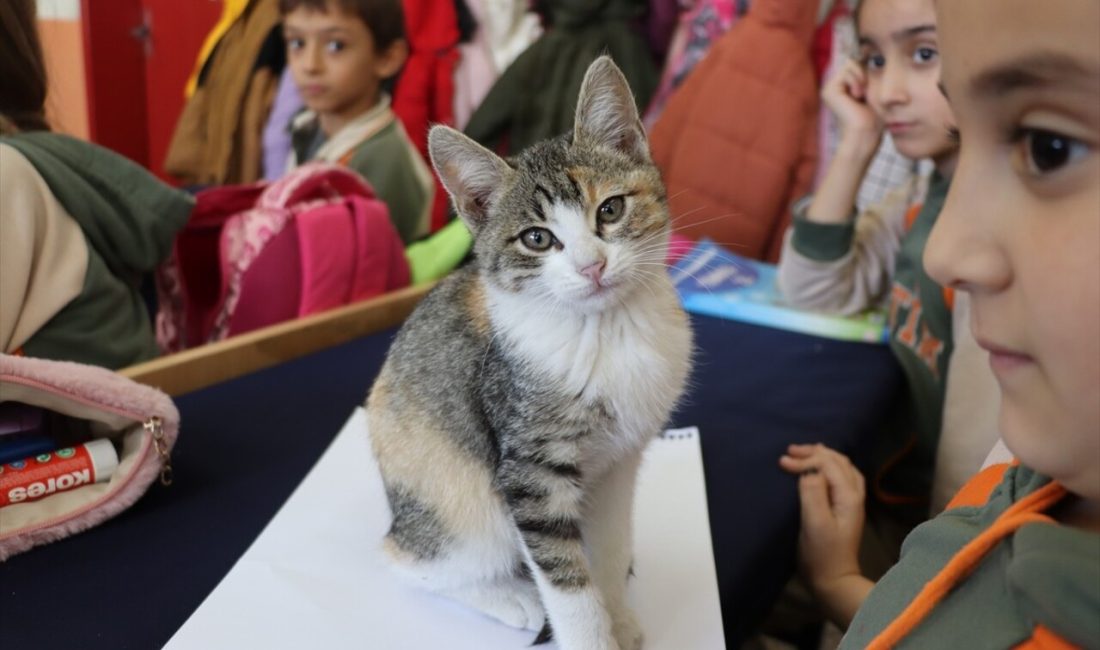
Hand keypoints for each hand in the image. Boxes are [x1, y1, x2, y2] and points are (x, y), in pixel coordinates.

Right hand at [779, 444, 865, 597]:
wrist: (834, 580)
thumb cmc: (822, 554)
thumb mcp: (815, 523)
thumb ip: (813, 493)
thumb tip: (808, 472)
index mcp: (848, 496)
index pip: (828, 465)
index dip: (805, 460)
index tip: (782, 463)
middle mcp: (854, 495)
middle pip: (838, 461)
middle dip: (814, 453)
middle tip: (790, 451)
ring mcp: (852, 502)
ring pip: (841, 467)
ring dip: (822, 457)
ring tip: (802, 454)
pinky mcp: (845, 508)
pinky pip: (841, 477)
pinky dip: (828, 466)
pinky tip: (819, 469)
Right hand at [821, 59, 882, 157]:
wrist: (867, 132)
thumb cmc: (875, 116)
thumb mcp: (873, 88)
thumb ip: (867, 71)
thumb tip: (868, 49)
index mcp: (843, 86)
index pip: (856, 63)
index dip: (866, 65)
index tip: (870, 81)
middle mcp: (834, 86)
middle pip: (853, 61)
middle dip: (864, 72)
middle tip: (865, 91)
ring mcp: (829, 88)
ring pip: (851, 64)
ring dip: (861, 77)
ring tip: (861, 95)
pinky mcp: (829, 90)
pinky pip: (847, 71)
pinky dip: (857, 81)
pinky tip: (856, 96)